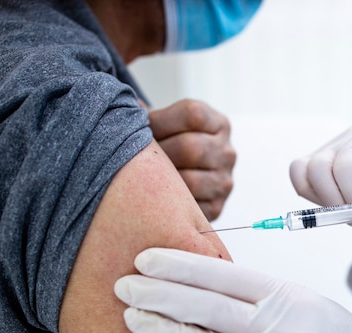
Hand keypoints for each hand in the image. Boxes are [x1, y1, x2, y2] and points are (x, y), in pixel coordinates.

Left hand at [115, 248, 351, 332]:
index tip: (145, 257)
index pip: (224, 273)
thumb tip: (205, 288)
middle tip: (123, 285)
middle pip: (207, 305)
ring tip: (133, 319)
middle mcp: (285, 328)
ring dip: (164, 331)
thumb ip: (263, 299)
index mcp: (291, 296)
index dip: (180, 263)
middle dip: (159, 292)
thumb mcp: (308, 307)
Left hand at [147, 99, 234, 220]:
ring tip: (144, 178)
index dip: (160, 119)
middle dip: (158, 153)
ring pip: (190, 181)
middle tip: (137, 158)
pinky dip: (169, 202)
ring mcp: (224, 181)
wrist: (192, 182)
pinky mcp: (217, 206)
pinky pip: (189, 206)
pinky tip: (157, 195)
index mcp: (219, 124)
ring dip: (161, 181)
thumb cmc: (172, 147)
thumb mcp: (170, 125)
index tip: (140, 128)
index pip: (193, 114)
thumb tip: (124, 107)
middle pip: (190, 148)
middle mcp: (227, 152)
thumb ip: (151, 116)